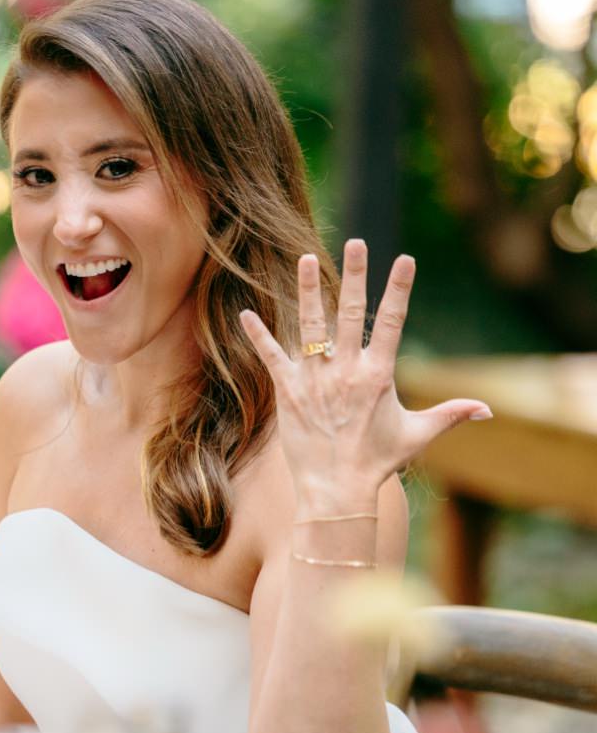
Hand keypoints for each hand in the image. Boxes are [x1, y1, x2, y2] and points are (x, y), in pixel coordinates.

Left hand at [238, 241, 491, 507]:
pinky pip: (271, 357)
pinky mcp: (288, 392)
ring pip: (310, 326)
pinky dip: (258, 336)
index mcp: (379, 375)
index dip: (399, 290)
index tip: (404, 259)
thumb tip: (488, 410)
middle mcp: (346, 371)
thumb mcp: (418, 434)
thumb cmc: (377, 462)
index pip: (394, 323)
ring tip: (305, 258)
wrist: (335, 490)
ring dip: (307, 291)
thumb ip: (450, 414)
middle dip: (355, 276)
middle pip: (351, 313)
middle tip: (358, 243)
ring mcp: (315, 380)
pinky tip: (245, 313)